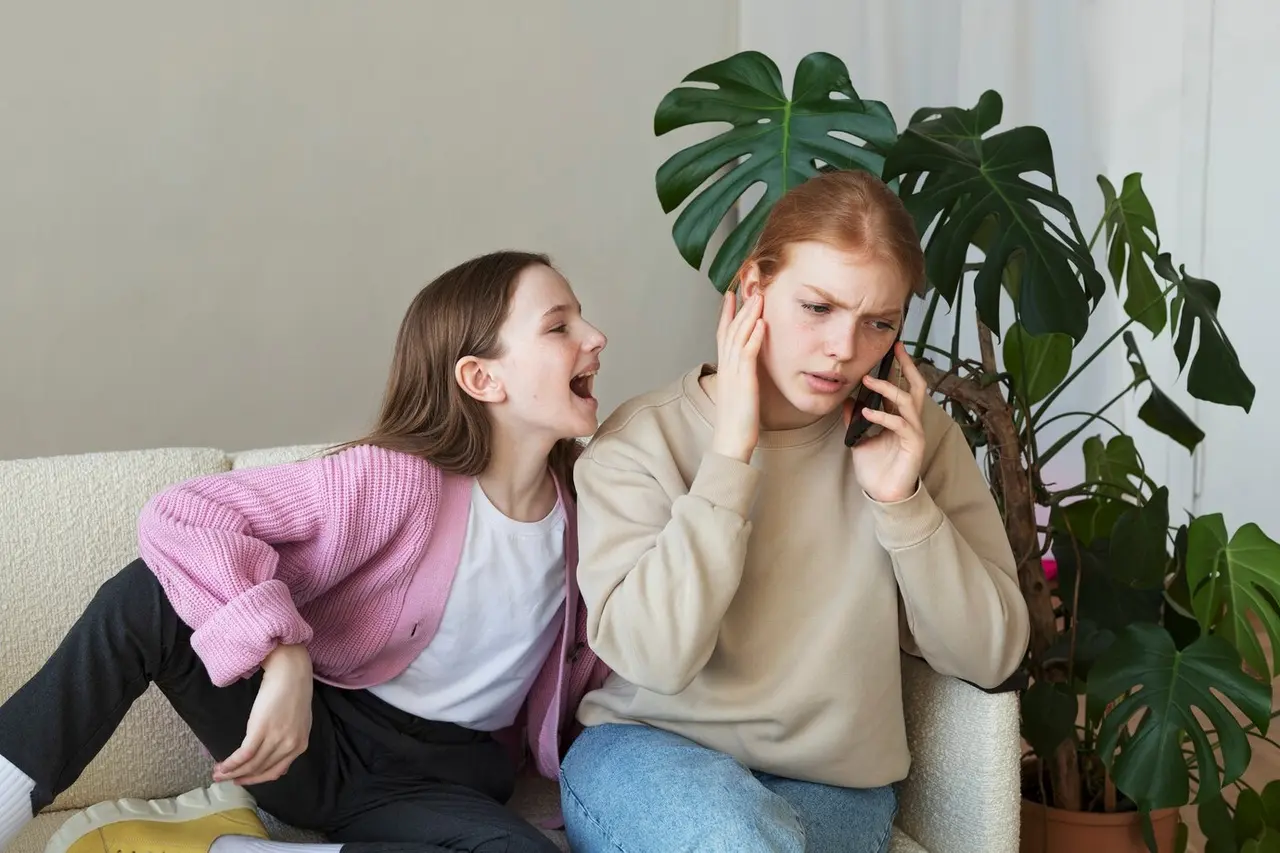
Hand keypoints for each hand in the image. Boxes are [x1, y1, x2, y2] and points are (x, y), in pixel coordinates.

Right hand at [214, 643, 312, 785]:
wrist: (291, 671)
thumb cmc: (293, 691)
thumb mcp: (298, 721)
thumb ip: (290, 738)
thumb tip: (274, 753)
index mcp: (300, 745)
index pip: (275, 771)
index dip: (256, 779)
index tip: (242, 779)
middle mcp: (290, 745)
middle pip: (260, 769)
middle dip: (240, 777)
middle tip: (224, 779)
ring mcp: (276, 739)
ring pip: (251, 765)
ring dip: (231, 772)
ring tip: (217, 774)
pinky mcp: (262, 730)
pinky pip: (244, 755)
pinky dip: (231, 763)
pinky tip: (221, 766)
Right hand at [711, 289, 765, 461]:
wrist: (730, 440)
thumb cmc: (737, 423)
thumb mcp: (738, 395)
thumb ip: (741, 379)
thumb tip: (747, 371)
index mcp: (725, 370)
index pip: (723, 335)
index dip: (726, 314)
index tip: (730, 296)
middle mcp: (726, 368)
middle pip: (730, 330)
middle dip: (738, 308)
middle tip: (746, 288)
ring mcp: (733, 373)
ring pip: (738, 337)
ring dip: (748, 316)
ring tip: (757, 298)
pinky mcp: (744, 381)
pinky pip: (748, 354)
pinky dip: (754, 336)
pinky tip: (761, 323)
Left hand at [844, 341, 926, 502]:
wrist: (883, 494)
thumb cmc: (875, 468)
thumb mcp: (859, 439)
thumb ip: (854, 420)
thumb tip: (847, 400)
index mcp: (899, 418)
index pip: (902, 386)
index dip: (899, 368)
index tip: (892, 349)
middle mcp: (910, 421)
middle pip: (916, 386)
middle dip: (907, 366)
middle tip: (896, 349)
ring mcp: (914, 432)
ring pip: (907, 401)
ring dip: (887, 389)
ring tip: (868, 382)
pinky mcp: (913, 445)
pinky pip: (900, 425)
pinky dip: (883, 416)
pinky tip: (866, 413)